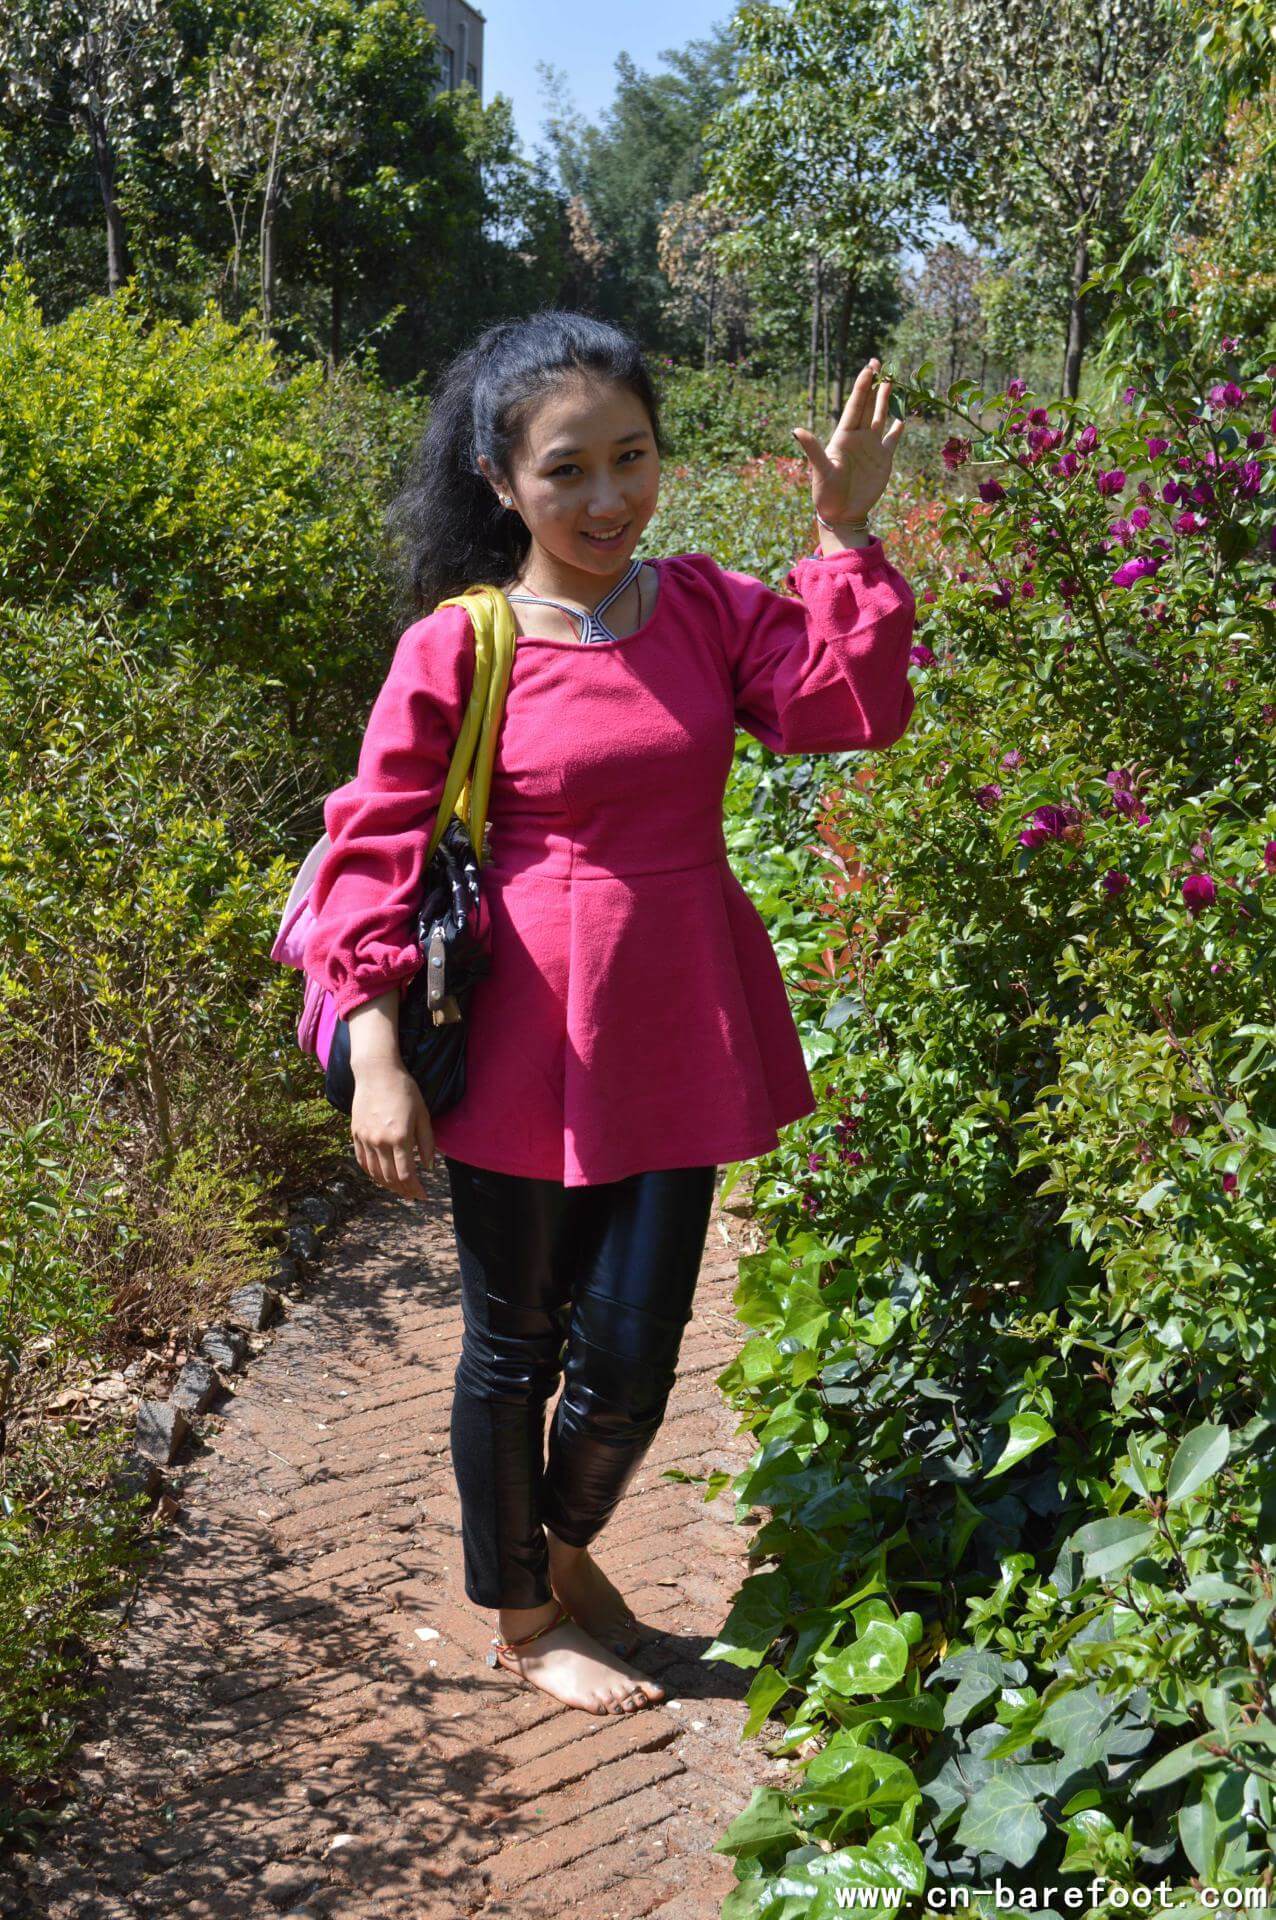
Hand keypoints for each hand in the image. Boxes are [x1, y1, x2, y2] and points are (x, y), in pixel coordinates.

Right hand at [351, 1063, 434, 1202]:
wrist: (377, 1072)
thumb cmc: (405, 1090)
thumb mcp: (423, 1115)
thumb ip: (427, 1143)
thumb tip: (429, 1167)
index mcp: (400, 1137)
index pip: (406, 1175)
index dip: (415, 1189)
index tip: (424, 1195)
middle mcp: (380, 1141)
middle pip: (390, 1178)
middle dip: (403, 1190)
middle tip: (413, 1195)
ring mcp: (365, 1138)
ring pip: (375, 1173)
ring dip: (387, 1185)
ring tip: (399, 1189)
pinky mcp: (356, 1134)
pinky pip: (362, 1161)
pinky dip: (372, 1173)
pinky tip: (380, 1176)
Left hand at [791, 358, 904, 526]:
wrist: (842, 514)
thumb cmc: (826, 494)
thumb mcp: (821, 471)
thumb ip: (812, 449)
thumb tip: (796, 430)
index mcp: (843, 436)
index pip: (854, 406)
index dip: (862, 387)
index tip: (869, 369)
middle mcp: (858, 437)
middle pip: (868, 405)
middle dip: (873, 385)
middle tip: (878, 362)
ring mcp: (872, 447)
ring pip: (880, 416)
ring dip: (885, 399)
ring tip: (891, 380)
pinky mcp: (884, 459)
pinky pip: (892, 438)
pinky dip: (898, 427)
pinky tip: (903, 414)